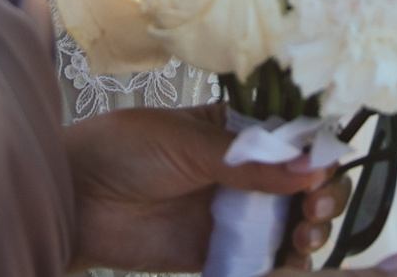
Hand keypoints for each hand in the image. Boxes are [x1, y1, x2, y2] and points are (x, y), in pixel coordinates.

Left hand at [62, 104, 358, 273]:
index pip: (295, 142)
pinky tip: (288, 264)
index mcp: (236, 133)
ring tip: (303, 237)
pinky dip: (284, 266)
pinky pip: (262, 263)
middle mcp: (242, 175)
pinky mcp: (218, 255)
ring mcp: (231, 216)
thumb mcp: (188, 144)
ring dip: (311, 233)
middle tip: (314, 209)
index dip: (318, 156)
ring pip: (290, 227)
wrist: (72, 199)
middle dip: (323, 197)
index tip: (324, 170)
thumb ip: (249, 163)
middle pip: (303, 187)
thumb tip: (312, 167)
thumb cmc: (122, 150)